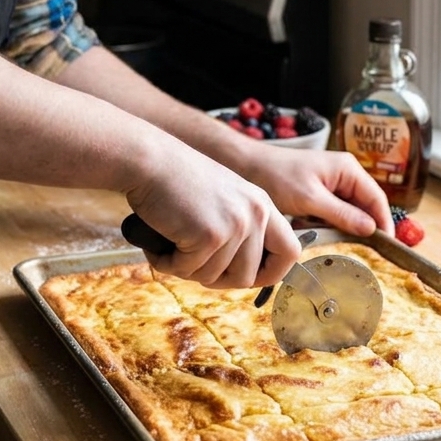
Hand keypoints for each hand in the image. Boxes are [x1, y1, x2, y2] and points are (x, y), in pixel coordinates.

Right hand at [124, 136, 300, 289]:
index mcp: (262, 204)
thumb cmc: (175, 180)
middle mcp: (256, 214)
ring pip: (214, 277)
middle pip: (249, 277)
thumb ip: (238, 228)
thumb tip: (242, 274)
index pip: (290, 251)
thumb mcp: (223, 199)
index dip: (271, 273)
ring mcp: (235, 225)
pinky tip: (159, 242)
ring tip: (170, 244)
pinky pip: (188, 270)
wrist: (150, 159)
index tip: (247, 277)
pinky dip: (168, 262)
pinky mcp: (211, 235)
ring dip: (187, 269)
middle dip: (218, 280)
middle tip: (193, 264)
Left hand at [241, 146, 393, 237]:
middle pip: (365, 207)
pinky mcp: (319, 194)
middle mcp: (344, 174)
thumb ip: (342, 214)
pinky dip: (328, 226)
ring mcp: (332, 184)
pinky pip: (333, 214)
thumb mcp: (310, 198)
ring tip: (341, 245)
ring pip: (349, 213)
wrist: (247, 167)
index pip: (377, 199)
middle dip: (363, 228)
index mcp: (348, 169)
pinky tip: (319, 234)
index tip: (388, 249)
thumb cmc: (277, 176)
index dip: (385, 223)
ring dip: (343, 229)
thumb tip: (372, 229)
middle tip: (365, 254)